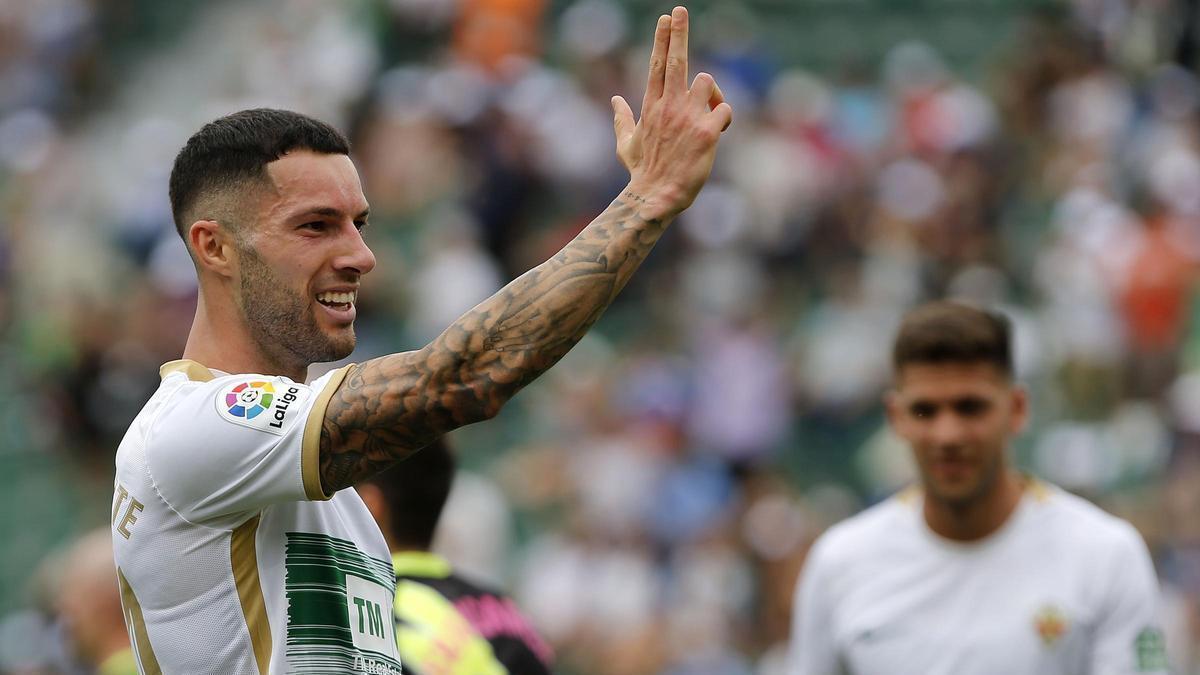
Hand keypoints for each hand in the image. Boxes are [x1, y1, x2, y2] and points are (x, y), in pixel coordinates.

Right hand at [612, 6, 731, 218]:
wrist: (655, 196)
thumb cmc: (642, 172)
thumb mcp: (626, 144)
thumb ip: (621, 118)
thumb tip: (614, 100)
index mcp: (651, 106)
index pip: (657, 64)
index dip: (662, 39)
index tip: (666, 18)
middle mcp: (668, 106)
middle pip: (676, 60)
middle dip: (679, 33)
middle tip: (681, 10)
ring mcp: (687, 117)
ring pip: (707, 82)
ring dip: (712, 93)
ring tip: (708, 111)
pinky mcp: (706, 131)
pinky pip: (725, 110)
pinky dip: (724, 117)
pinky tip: (718, 132)